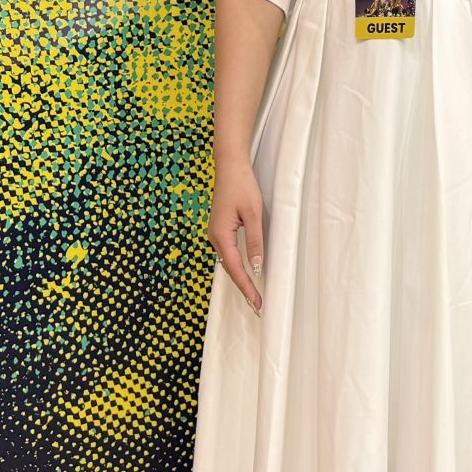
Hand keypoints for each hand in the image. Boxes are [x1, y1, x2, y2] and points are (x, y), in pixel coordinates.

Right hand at [207, 165, 267, 313]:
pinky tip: (245, 271)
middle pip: (229, 269)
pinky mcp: (220, 229)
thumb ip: (254, 240)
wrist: (230, 166)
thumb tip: (256, 265)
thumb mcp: (253, 213)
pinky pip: (228, 253)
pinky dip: (237, 266)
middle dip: (243, 288)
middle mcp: (215, 237)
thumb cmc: (242, 186)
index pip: (235, 268)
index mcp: (221, 235)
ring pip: (228, 262)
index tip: (256, 302)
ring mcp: (216, 233)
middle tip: (257, 306)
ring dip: (240, 278)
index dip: (246, 287)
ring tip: (253, 294)